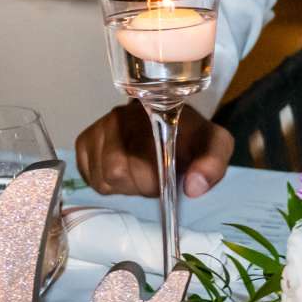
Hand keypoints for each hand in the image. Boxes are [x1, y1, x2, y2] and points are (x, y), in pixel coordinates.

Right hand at [73, 103, 234, 198]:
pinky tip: (125, 173)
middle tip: (157, 177)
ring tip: (142, 173)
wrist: (176, 124)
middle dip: (140, 185)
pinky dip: (107, 183)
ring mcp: (99, 127)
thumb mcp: (216, 147)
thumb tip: (193, 188)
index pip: (139, 162)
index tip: (167, 179)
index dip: (151, 181)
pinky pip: (89, 176)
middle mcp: (119, 116)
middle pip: (115, 173)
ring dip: (125, 186)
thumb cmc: (194, 139)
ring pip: (102, 178)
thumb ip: (212, 164)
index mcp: (149, 114)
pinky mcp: (85, 141)